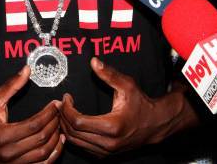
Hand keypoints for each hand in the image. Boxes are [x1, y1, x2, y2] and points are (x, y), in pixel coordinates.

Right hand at [0, 65, 64, 162]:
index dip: (48, 113)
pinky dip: (52, 155)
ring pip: (43, 155)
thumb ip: (11, 85)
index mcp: (2, 135)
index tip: (56, 103)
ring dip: (56, 139)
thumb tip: (27, 69)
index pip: (33, 125)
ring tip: (60, 124)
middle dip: (54, 123)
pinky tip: (57, 142)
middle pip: (41, 139)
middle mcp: (8, 153)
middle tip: (61, 111)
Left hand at [59, 57, 185, 157]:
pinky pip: (82, 148)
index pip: (77, 122)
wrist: (154, 124)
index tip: (66, 97)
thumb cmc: (140, 103)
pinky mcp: (105, 155)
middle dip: (63, 117)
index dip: (67, 109)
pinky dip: (74, 136)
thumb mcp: (127, 85)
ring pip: (76, 143)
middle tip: (62, 103)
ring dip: (66, 127)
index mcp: (112, 126)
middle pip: (73, 133)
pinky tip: (72, 123)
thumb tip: (93, 61)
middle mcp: (108, 143)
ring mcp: (106, 152)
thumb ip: (109, 74)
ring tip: (65, 111)